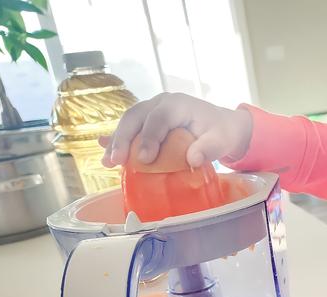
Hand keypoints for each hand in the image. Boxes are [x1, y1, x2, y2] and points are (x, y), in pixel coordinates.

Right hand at [99, 92, 252, 168]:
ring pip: (128, 122)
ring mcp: (151, 110)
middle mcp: (160, 103)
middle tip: (117, 160)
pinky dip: (116, 141)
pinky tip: (104, 154)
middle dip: (124, 138)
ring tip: (107, 162)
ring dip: (115, 142)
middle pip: (136, 116)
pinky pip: (129, 129)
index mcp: (178, 104)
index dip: (150, 137)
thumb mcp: (222, 140)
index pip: (159, 118)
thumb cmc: (221, 132)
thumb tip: (193, 160)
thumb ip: (209, 148)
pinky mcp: (146, 122)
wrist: (221, 126)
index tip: (145, 159)